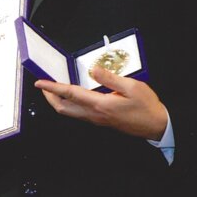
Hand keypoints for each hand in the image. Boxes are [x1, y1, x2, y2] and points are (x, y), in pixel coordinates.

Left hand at [35, 66, 167, 139]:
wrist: (156, 126)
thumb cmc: (146, 106)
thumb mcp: (132, 87)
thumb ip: (110, 78)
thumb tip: (94, 70)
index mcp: (100, 104)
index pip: (70, 94)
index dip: (53, 88)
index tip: (41, 82)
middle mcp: (94, 114)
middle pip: (63, 108)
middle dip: (49, 97)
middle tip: (43, 86)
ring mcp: (97, 120)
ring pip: (69, 112)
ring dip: (58, 101)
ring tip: (53, 89)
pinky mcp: (101, 121)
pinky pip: (78, 113)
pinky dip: (69, 104)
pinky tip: (72, 96)